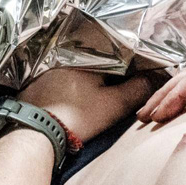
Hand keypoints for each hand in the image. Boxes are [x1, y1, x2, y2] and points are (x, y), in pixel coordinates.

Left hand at [19, 65, 156, 146]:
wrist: (33, 133)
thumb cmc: (78, 117)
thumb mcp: (113, 105)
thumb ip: (136, 90)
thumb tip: (152, 78)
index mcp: (84, 56)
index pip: (114, 51)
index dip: (128, 62)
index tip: (136, 74)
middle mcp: (62, 56)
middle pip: (93, 59)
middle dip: (107, 68)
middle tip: (119, 83)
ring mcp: (45, 69)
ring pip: (74, 68)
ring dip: (86, 76)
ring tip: (96, 90)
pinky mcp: (33, 83)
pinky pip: (58, 78)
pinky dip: (68, 84)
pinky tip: (73, 96)